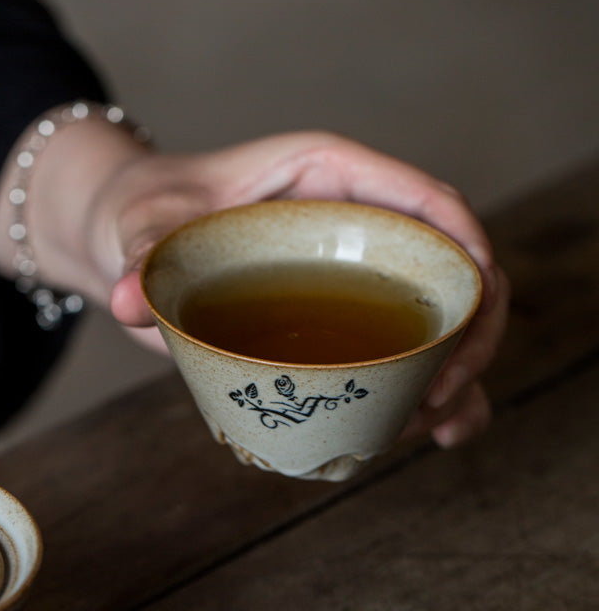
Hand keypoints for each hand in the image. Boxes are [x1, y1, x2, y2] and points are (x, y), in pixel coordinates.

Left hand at [104, 130, 508, 448]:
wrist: (133, 243)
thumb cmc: (150, 213)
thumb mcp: (145, 225)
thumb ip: (140, 254)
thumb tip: (130, 299)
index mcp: (326, 177)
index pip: (423, 198)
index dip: (468, 244)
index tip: (480, 301)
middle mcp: (352, 226)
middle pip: (448, 265)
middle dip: (470, 326)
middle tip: (442, 391)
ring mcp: (349, 277)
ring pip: (433, 317)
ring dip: (459, 369)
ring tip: (439, 424)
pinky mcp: (334, 321)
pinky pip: (398, 352)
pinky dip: (426, 390)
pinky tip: (435, 432)